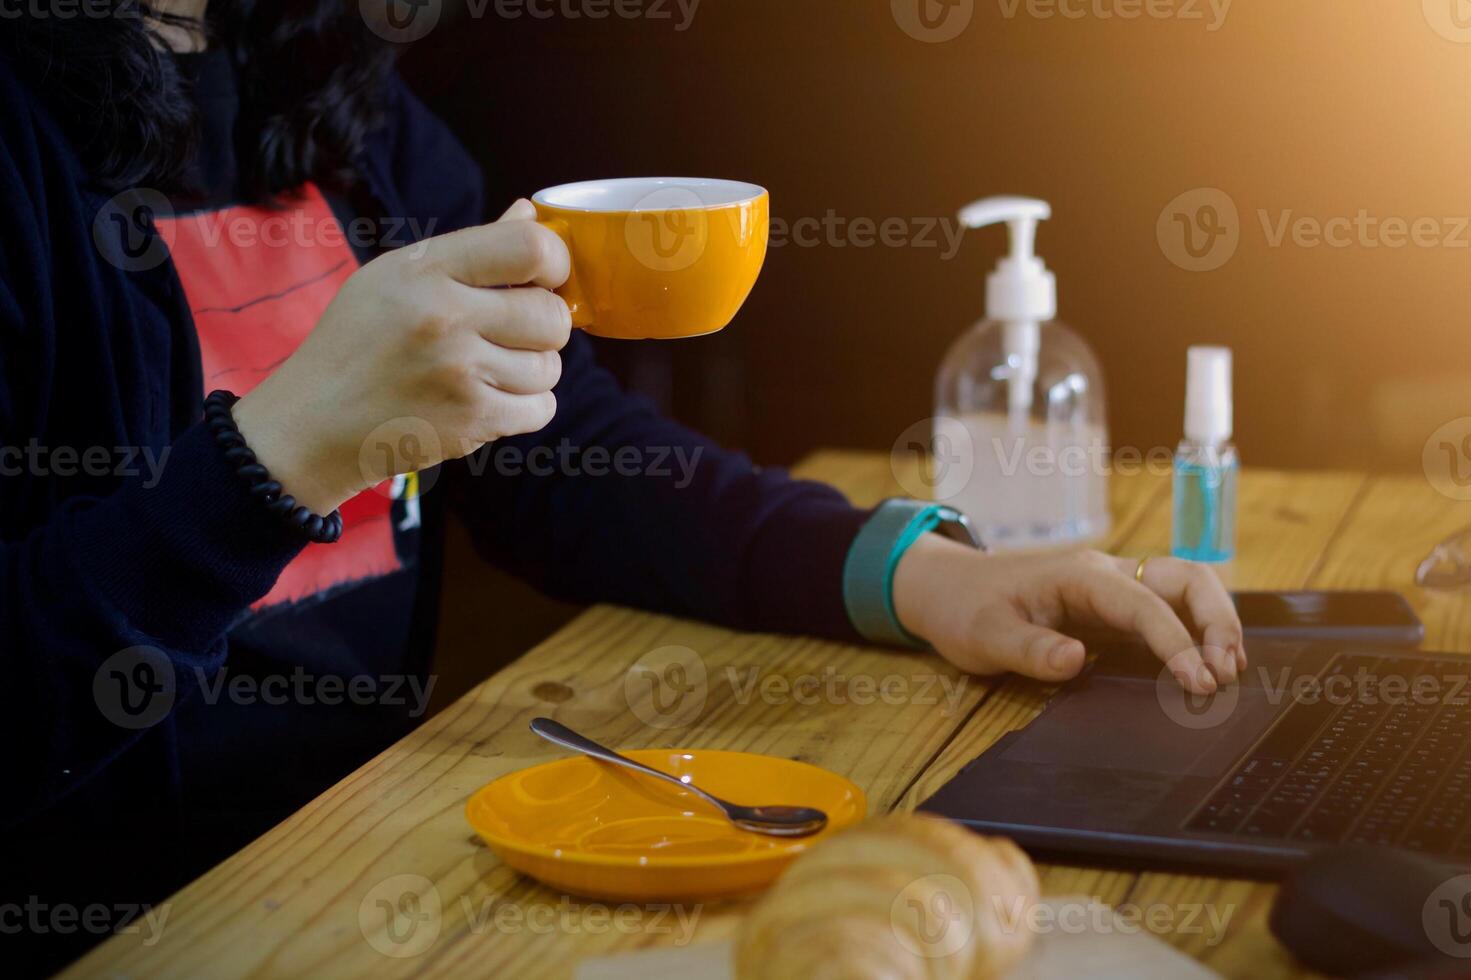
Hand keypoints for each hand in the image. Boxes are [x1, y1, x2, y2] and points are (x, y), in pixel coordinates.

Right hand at [232, 200, 569, 512]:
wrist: (311, 423)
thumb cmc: (358, 342)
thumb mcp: (397, 277)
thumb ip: (472, 250)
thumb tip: (531, 215)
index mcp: (425, 271)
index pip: (529, 248)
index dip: (556, 262)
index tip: (545, 277)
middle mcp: (444, 318)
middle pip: (552, 315)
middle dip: (545, 326)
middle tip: (516, 332)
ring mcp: (458, 374)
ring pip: (550, 367)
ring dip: (532, 371)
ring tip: (490, 368)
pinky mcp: (469, 422)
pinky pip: (542, 409)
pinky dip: (526, 407)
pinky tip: (489, 398)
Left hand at [891, 536, 1245, 694]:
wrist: (947, 589)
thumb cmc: (964, 610)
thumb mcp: (984, 635)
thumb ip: (1029, 649)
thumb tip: (1077, 660)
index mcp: (1079, 576)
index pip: (1143, 604)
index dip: (1177, 642)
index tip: (1198, 682)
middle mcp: (1105, 574)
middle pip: (1184, 579)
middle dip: (1216, 620)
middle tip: (1227, 673)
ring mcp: (1112, 588)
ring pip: (1184, 589)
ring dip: (1214, 623)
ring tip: (1230, 671)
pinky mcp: (1112, 608)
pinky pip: (1166, 610)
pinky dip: (1195, 632)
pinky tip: (1206, 665)